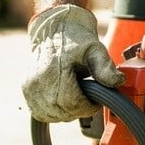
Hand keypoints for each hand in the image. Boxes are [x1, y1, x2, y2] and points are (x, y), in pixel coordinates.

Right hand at [22, 5, 124, 122]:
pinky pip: (40, 113)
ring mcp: (29, 87)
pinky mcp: (26, 90)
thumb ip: (105, 67)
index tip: (95, 100)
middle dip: (78, 110)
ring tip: (75, 96)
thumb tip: (118, 81)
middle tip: (87, 98)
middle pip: (61, 112)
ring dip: (66, 112)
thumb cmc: (76, 39)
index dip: (87, 107)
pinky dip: (54, 112)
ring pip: (51, 115)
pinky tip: (62, 100)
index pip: (71, 104)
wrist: (54, 29)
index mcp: (53, 71)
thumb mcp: (95, 49)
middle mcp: (38, 81)